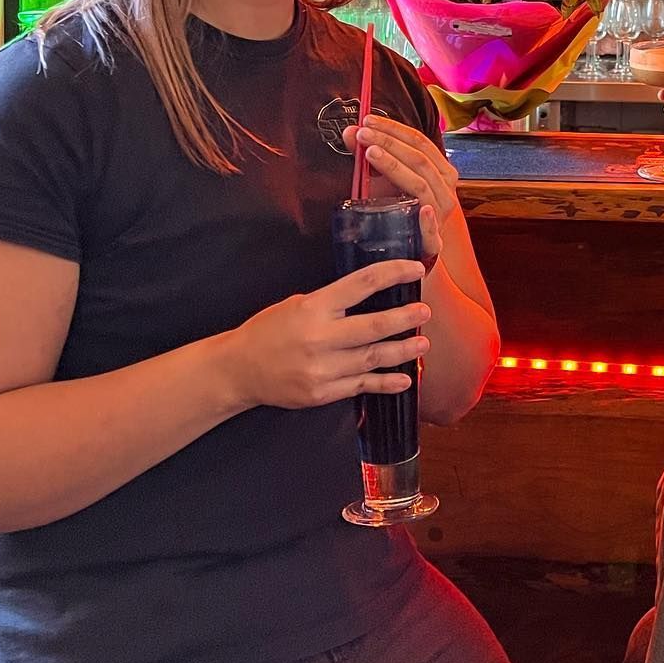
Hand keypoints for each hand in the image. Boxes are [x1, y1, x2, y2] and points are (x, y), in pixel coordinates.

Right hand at [221, 263, 430, 412]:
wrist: (239, 369)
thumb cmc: (269, 330)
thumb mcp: (297, 303)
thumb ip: (332, 302)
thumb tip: (372, 294)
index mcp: (314, 307)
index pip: (362, 284)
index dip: (392, 274)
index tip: (414, 269)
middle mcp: (320, 337)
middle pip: (373, 326)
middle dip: (404, 318)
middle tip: (424, 312)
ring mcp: (322, 368)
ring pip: (372, 358)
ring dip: (402, 351)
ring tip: (422, 343)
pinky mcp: (322, 393)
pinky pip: (361, 386)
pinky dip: (386, 383)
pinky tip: (405, 379)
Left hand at [345, 114, 458, 265]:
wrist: (418, 258)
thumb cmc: (403, 216)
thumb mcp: (387, 184)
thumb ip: (372, 158)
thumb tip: (351, 131)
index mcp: (439, 172)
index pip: (419, 142)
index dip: (394, 129)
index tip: (368, 120)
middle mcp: (445, 189)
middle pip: (420, 159)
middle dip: (391, 142)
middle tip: (364, 134)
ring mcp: (440, 214)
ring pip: (421, 185)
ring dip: (397, 167)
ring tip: (371, 153)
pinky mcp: (434, 243)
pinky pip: (432, 229)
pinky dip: (427, 219)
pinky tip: (421, 209)